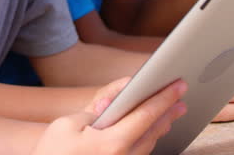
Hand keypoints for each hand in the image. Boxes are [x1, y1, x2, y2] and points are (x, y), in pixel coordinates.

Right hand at [34, 78, 187, 154]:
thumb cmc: (51, 152)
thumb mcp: (66, 124)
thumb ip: (96, 108)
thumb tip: (117, 95)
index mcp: (112, 143)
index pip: (146, 114)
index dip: (164, 97)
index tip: (178, 85)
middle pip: (153, 131)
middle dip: (168, 112)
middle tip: (182, 97)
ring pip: (149, 145)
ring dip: (161, 126)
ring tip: (171, 112)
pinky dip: (148, 140)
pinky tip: (151, 132)